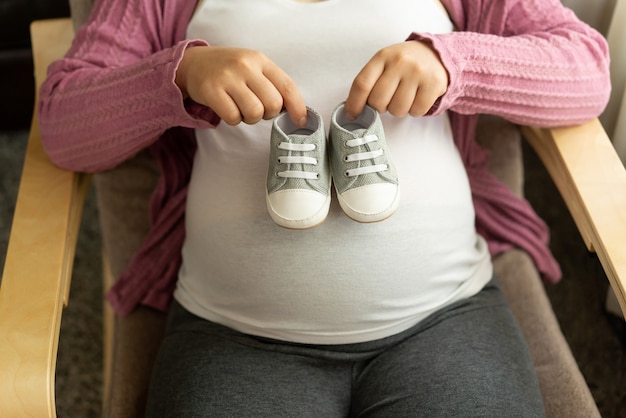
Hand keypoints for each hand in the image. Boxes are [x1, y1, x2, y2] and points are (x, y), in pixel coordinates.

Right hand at [176, 46, 306, 126]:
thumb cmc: (230, 71)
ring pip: (255, 113)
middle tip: (257, 109)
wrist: (193, 63)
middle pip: (273, 104)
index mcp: (260, 60)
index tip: (300, 121)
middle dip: (268, 114)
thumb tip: (294, 111)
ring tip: (242, 109)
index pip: (287, 86)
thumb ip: (272, 84)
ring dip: (250, 118)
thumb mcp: (253, 67)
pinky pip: (233, 117)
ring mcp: (227, 77)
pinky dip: (233, 120)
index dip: (297, 107)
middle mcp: (245, 65)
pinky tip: (228, 109)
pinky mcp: (211, 90)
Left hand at [344, 41, 447, 118]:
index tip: (352, 115)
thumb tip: (352, 111)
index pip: (362, 84)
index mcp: (382, 56)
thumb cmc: (402, 64)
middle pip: (378, 101)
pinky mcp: (434, 83)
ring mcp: (418, 72)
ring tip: (403, 97)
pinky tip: (417, 97)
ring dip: (398, 110)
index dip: (354, 104)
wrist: (435, 54)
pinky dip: (414, 110)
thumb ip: (369, 82)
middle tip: (387, 100)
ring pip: (397, 110)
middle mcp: (400, 62)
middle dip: (379, 107)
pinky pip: (416, 111)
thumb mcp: (384, 64)